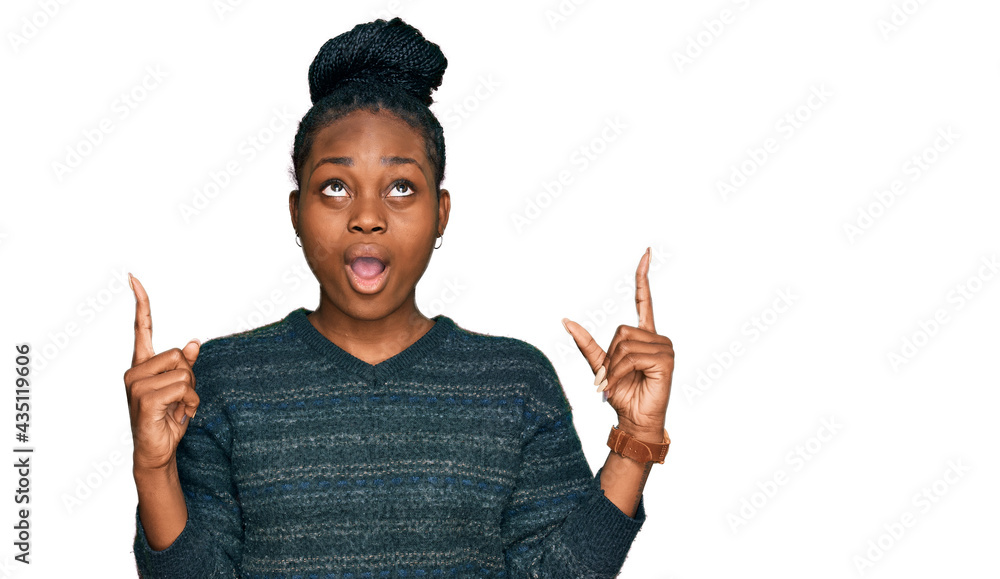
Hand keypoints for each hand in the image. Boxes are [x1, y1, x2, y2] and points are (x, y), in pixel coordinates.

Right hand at [123, 273, 200, 472]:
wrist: (158, 451)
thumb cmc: (167, 419)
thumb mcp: (181, 389)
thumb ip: (185, 365)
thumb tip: (193, 342)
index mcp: (142, 365)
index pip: (142, 328)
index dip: (141, 302)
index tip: (133, 277)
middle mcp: (134, 371)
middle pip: (179, 354)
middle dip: (190, 376)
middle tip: (180, 398)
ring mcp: (136, 384)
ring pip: (184, 371)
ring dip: (191, 392)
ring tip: (177, 408)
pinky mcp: (144, 398)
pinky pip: (183, 387)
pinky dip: (189, 402)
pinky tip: (177, 414)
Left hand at [562, 248, 673, 439]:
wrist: (634, 419)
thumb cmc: (622, 393)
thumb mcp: (600, 365)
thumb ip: (586, 343)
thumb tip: (565, 320)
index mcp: (644, 335)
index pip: (644, 300)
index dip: (643, 277)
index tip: (647, 252)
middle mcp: (656, 338)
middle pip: (620, 329)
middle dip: (610, 356)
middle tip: (612, 377)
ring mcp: (664, 348)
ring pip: (624, 343)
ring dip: (614, 367)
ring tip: (619, 382)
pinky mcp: (666, 360)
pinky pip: (632, 356)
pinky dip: (620, 372)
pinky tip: (625, 384)